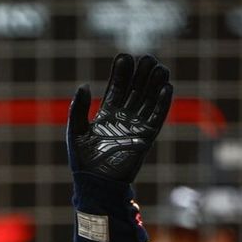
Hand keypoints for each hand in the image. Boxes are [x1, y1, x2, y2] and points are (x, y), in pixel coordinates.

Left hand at [67, 53, 173, 182]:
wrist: (95, 184)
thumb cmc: (83, 161)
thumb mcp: (75, 131)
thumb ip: (79, 109)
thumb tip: (84, 85)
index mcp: (106, 114)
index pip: (117, 88)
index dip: (121, 73)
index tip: (125, 57)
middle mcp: (123, 118)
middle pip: (135, 90)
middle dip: (141, 74)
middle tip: (148, 58)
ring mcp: (135, 127)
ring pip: (148, 100)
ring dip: (154, 84)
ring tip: (160, 67)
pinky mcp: (146, 138)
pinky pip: (156, 118)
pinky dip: (162, 104)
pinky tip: (166, 88)